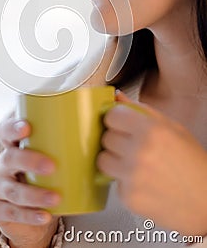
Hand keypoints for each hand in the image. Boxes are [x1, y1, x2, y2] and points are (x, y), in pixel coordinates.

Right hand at [0, 116, 60, 247]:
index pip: (4, 131)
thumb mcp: (50, 158)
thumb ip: (66, 144)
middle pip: (9, 158)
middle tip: (52, 166)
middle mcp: (1, 164)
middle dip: (30, 161)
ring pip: (13, 190)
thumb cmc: (44, 177)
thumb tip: (99, 129)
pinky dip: (30, 216)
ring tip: (56, 198)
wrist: (29, 213)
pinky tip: (45, 216)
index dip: (12, 127)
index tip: (27, 127)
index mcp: (12, 146)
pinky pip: (13, 213)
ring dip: (35, 195)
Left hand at [97, 91, 206, 235]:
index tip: (122, 123)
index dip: (117, 119)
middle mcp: (140, 152)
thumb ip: (141, 110)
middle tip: (133, 146)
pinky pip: (114, 182)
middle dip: (117, 140)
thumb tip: (117, 97)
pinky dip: (124, 181)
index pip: (111, 116)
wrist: (206, 202)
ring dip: (114, 160)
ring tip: (134, 163)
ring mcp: (132, 176)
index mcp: (151, 130)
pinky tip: (142, 181)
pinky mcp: (129, 197)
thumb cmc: (193, 164)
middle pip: (106, 137)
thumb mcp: (173, 128)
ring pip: (103, 160)